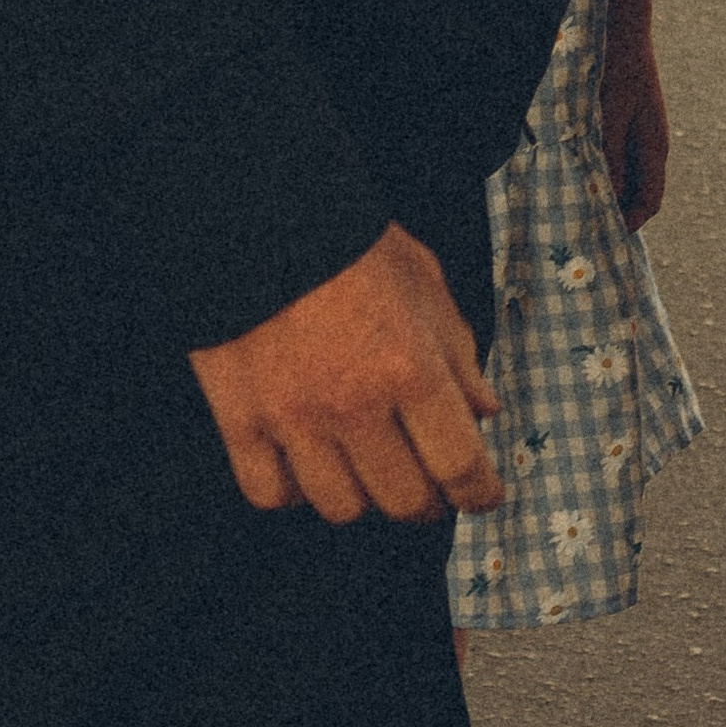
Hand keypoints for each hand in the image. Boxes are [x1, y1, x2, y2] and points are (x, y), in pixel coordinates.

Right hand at [188, 222, 501, 523]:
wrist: (260, 219)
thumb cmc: (350, 245)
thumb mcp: (425, 282)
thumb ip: (459, 350)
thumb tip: (484, 409)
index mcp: (411, 368)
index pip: (459, 463)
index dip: (480, 493)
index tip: (484, 497)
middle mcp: (355, 405)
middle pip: (404, 500)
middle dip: (429, 502)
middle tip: (432, 488)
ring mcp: (294, 421)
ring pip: (341, 507)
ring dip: (365, 497)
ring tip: (372, 473)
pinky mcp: (241, 425)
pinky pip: (273, 495)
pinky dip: (296, 492)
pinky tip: (310, 467)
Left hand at [600, 23, 669, 231]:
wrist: (623, 35)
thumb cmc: (616, 75)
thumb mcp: (609, 119)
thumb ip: (610, 158)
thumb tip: (607, 199)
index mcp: (655, 149)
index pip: (650, 202)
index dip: (628, 224)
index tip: (601, 238)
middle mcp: (654, 146)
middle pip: (642, 195)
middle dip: (618, 213)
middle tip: (586, 228)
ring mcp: (645, 135)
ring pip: (631, 179)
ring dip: (611, 193)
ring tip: (581, 203)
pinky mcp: (633, 126)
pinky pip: (623, 161)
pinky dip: (608, 173)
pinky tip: (584, 172)